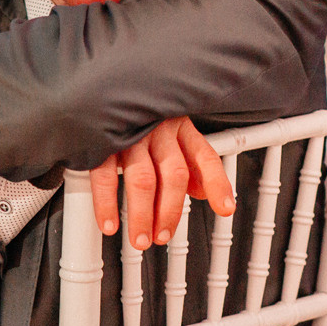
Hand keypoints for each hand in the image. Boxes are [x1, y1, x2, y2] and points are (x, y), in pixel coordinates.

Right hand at [88, 117, 234, 250]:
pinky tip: (110, 223)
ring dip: (142, 215)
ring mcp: (131, 133)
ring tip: (141, 239)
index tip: (225, 209)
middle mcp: (159, 129)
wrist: (101, 86)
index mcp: (180, 127)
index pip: (205, 156)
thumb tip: (202, 193)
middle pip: (174, 175)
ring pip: (143, 180)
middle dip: (169, 212)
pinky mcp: (103, 139)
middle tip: (162, 236)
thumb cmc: (137, 115)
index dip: (218, 183)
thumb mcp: (170, 133)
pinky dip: (107, 204)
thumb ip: (188, 162)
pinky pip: (106, 176)